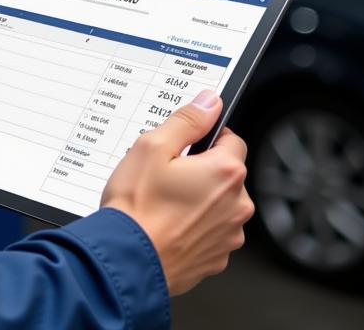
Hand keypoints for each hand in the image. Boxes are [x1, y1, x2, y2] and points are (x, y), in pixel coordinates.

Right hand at [100, 91, 253, 295]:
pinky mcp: (217, 258)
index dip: (207, 137)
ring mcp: (229, 235)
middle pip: (226, 173)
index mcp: (225, 173)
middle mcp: (236, 206)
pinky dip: (194, 225)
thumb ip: (187, 120)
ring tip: (163, 201)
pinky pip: (211, 231)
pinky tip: (167, 223)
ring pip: (219, 203)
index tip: (186, 145)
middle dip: (201, 169)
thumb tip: (209, 103)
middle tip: (167, 173)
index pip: (233, 139)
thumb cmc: (137, 207)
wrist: (127, 260)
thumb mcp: (152, 146)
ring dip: (199, 199)